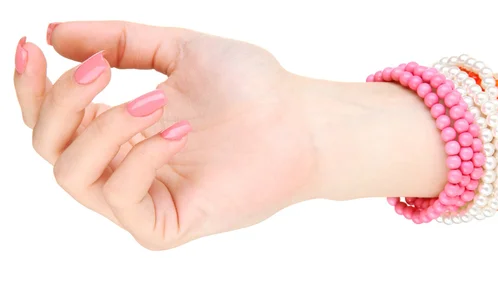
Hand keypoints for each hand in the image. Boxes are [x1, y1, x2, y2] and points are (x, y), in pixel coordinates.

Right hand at [14, 21, 316, 249]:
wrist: (301, 121)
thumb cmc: (250, 87)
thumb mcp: (179, 48)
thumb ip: (120, 41)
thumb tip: (53, 33)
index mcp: (121, 128)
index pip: (52, 118)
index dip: (31, 86)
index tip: (30, 47)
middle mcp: (123, 165)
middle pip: (49, 146)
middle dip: (62, 101)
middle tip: (101, 68)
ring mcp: (142, 198)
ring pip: (74, 173)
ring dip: (104, 126)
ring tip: (156, 99)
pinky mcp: (164, 225)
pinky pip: (122, 197)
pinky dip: (142, 156)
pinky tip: (180, 131)